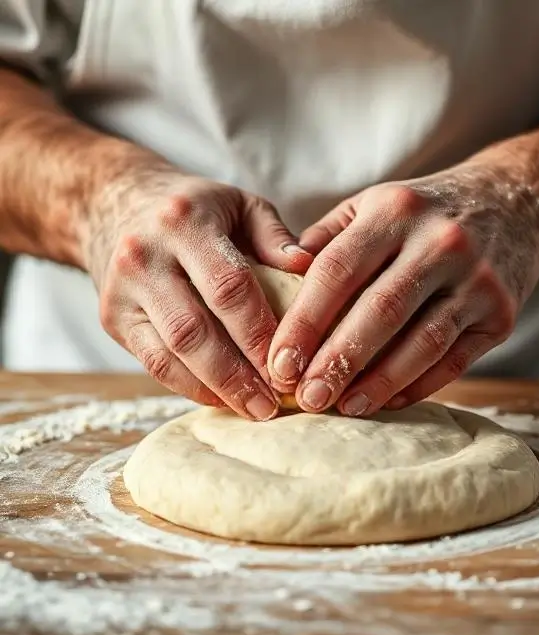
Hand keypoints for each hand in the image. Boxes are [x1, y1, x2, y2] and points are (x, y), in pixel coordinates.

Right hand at [83, 163, 312, 418]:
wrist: (115, 204)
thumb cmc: (193, 208)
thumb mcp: (237, 204)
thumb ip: (273, 235)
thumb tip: (308, 268)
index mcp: (184, 222)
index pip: (229, 287)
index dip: (260, 332)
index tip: (291, 365)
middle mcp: (145, 255)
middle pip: (195, 329)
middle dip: (238, 373)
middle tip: (274, 404)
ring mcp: (122, 290)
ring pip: (170, 353)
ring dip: (215, 388)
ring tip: (253, 409)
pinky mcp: (112, 318)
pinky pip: (152, 363)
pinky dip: (189, 386)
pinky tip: (220, 398)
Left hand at [267, 158, 538, 414]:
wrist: (516, 203)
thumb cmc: (426, 212)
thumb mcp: (374, 205)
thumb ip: (326, 241)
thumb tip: (279, 286)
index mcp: (394, 211)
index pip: (337, 271)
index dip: (304, 322)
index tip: (280, 363)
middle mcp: (439, 242)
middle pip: (380, 311)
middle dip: (338, 361)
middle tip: (307, 397)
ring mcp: (477, 279)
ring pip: (422, 342)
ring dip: (379, 382)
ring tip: (344, 408)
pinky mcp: (502, 313)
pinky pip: (455, 360)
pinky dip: (419, 385)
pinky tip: (388, 401)